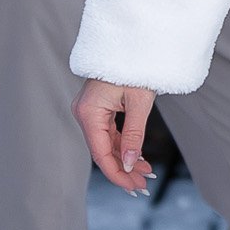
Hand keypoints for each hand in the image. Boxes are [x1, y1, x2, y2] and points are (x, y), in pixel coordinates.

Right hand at [75, 78, 158, 192]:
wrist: (133, 42)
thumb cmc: (135, 67)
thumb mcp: (139, 103)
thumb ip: (133, 135)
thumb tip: (128, 163)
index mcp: (89, 112)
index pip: (100, 153)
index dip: (116, 173)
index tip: (133, 187)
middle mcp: (84, 113)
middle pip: (102, 151)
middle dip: (123, 170)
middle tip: (143, 186)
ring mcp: (90, 111)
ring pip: (106, 144)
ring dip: (124, 160)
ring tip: (145, 174)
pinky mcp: (98, 109)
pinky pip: (108, 134)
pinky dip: (123, 146)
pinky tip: (137, 158)